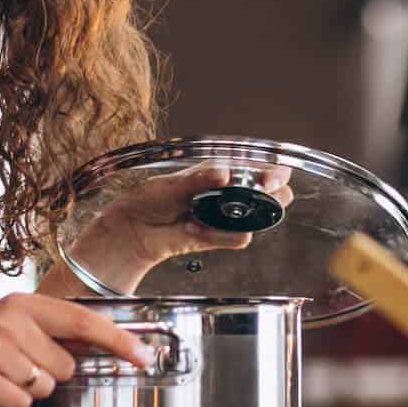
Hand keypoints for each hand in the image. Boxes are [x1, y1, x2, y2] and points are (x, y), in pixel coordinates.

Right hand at [0, 293, 155, 406]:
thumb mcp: (6, 324)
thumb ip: (46, 331)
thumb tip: (97, 347)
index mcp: (22, 304)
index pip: (83, 320)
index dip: (118, 340)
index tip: (143, 356)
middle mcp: (10, 320)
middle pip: (65, 366)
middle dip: (48, 376)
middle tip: (15, 369)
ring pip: (43, 387)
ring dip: (25, 391)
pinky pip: (19, 403)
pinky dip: (7, 403)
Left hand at [66, 162, 295, 289]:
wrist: (132, 231)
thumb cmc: (149, 199)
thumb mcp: (172, 184)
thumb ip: (199, 179)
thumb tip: (225, 174)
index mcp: (216, 172)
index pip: (254, 167)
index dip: (270, 170)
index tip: (275, 174)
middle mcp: (225, 194)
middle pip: (266, 192)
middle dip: (272, 192)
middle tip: (267, 191)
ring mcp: (223, 217)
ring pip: (256, 218)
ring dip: (247, 215)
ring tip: (225, 212)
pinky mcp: (216, 239)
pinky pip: (235, 239)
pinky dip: (221, 236)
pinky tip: (201, 230)